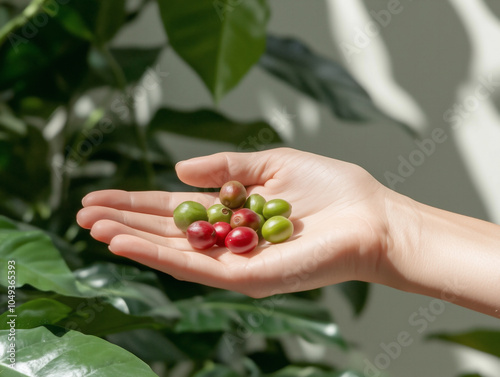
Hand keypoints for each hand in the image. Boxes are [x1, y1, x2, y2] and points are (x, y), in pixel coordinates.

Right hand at [77, 148, 390, 297]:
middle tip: (83, 212)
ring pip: (172, 253)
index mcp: (231, 212)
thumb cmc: (329, 189)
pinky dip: (157, 255)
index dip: (137, 202)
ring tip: (93, 226)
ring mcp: (233, 262)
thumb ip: (225, 167)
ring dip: (130, 239)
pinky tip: (125, 242)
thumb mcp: (269, 163)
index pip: (174, 209)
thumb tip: (176, 169)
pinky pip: (194, 268)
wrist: (369, 217)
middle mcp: (226, 240)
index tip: (101, 195)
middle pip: (165, 231)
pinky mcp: (245, 278)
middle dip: (124, 220)